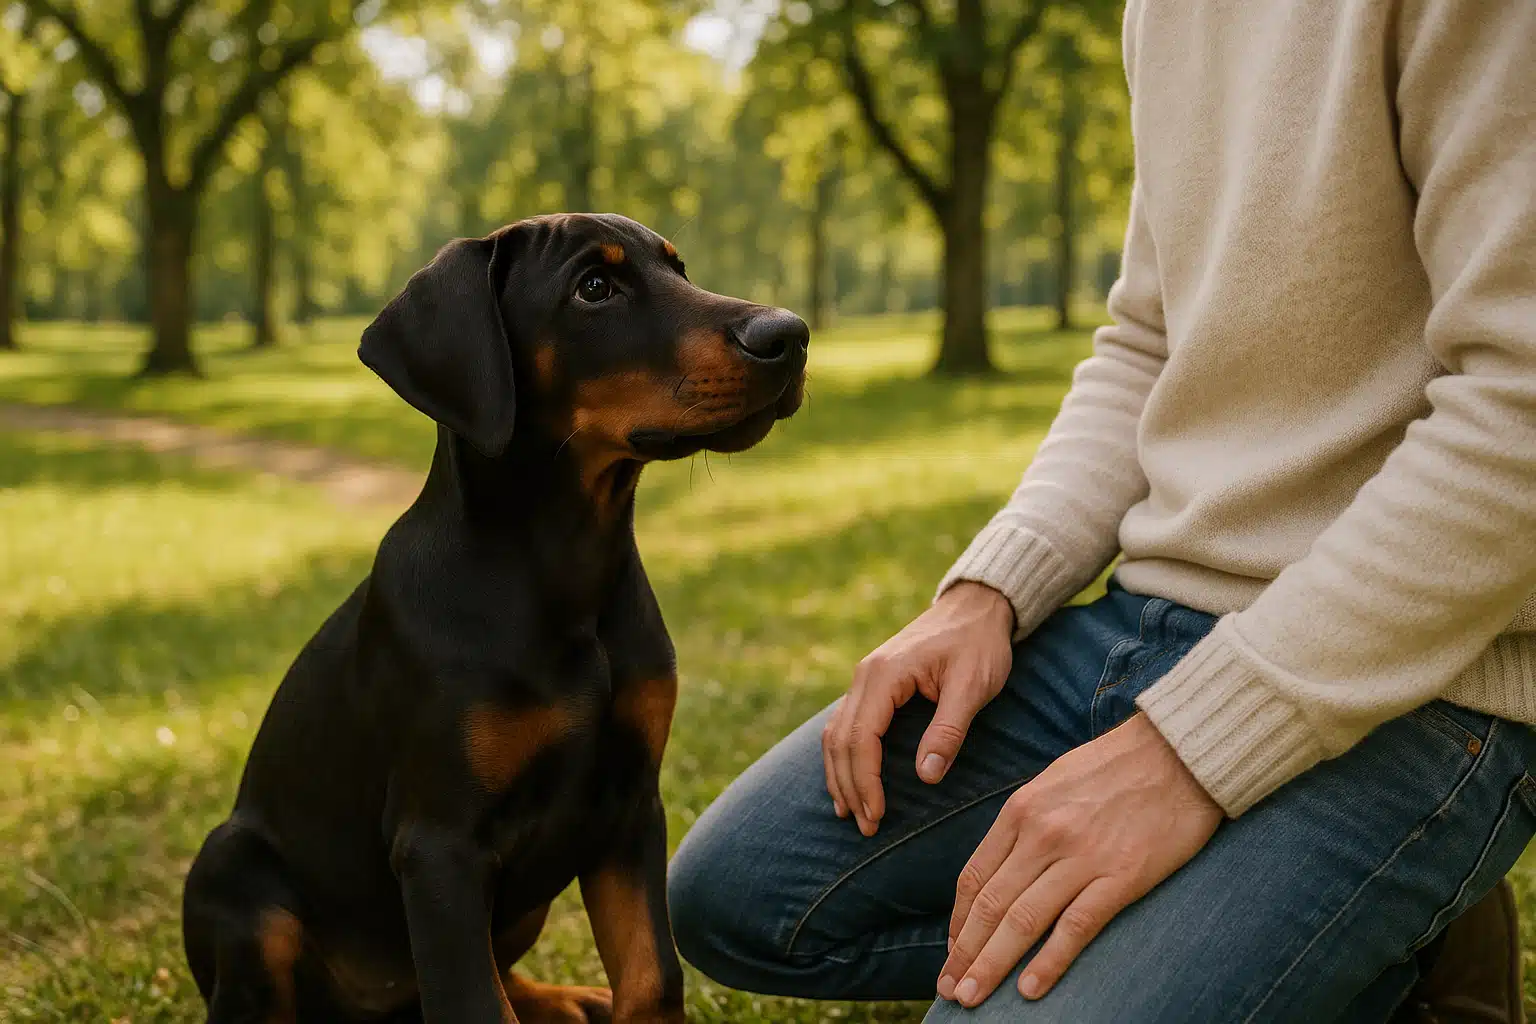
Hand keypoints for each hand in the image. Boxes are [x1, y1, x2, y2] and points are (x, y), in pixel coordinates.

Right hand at [822, 581, 1014, 836]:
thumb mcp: (973, 685)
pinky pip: (845, 724)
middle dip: (850, 787)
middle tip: (866, 828)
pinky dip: (843, 756)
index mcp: (884, 675)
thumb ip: (949, 729)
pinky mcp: (872, 684)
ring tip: (851, 814)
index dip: (866, 781)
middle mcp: (864, 675)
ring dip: (840, 775)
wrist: (976, 607)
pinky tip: (849, 781)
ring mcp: (864, 678)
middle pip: (841, 740)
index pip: (861, 738)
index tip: (877, 816)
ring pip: (835, 734)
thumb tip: (926, 776)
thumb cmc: (979, 644)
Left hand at [936, 713, 1221, 1006]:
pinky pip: (1075, 927)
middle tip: (948, 990)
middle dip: (964, 953)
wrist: (1178, 753)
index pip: (975, 877)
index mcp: (1021, 810)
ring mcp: (1080, 857)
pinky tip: (1029, 990)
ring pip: (1022, 921)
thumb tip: (1002, 869)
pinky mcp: (1121, 877)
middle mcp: (1042, 834)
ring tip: (972, 998)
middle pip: (990, 905)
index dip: (958, 922)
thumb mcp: (1052, 782)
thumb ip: (1025, 823)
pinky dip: (1049, 962)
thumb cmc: (1116, 766)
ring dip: (992, 965)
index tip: (952, 950)